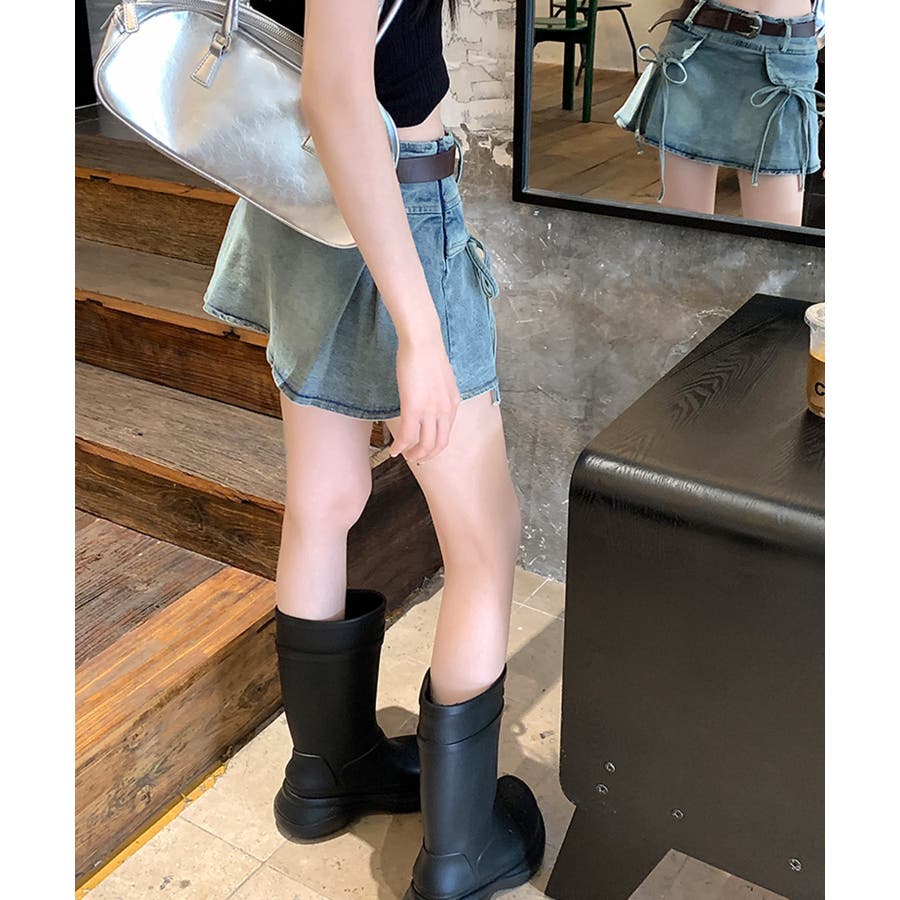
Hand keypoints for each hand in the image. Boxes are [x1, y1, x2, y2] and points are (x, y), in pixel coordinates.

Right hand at [390, 330, 460, 463]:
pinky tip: (393, 450)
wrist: (423, 342)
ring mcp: (431, 411)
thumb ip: (438, 393)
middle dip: (426, 455)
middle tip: (415, 458)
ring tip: (404, 455)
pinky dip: (400, 446)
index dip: (435, 446)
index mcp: (453, 403)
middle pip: (439, 444)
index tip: (425, 449)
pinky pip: (407, 436)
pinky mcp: (414, 408)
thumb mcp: (441, 378)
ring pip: (424, 445)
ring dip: (413, 454)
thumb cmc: (428, 353)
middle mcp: (446, 411)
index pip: (447, 433)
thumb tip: (429, 399)